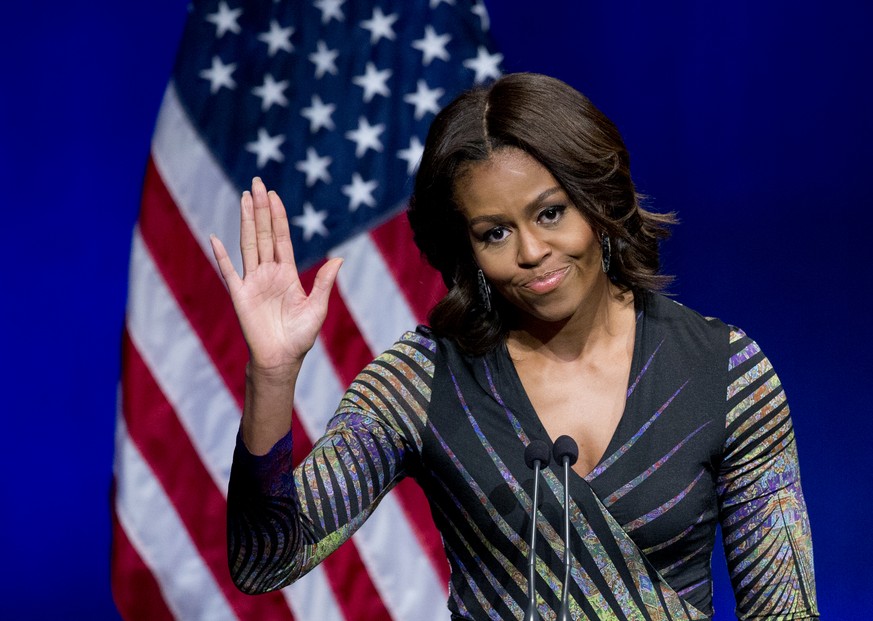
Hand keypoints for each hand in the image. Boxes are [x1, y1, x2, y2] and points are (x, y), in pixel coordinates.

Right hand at [210, 177, 341, 373]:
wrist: (281, 359)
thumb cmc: (300, 336)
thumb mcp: (317, 307)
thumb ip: (324, 282)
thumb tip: (339, 259)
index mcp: (287, 273)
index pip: (282, 238)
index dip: (278, 216)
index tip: (274, 195)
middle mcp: (268, 272)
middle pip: (264, 233)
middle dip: (261, 208)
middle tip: (257, 183)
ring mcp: (252, 281)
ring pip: (248, 244)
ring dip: (246, 221)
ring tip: (244, 197)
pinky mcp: (239, 295)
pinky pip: (228, 272)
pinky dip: (221, 256)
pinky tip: (215, 238)